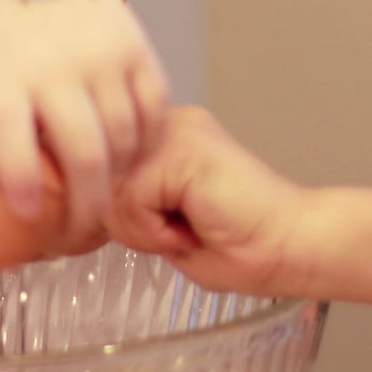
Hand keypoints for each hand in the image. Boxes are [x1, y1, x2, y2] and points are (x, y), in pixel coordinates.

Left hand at [0, 0, 167, 244]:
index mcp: (2, 75)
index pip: (12, 136)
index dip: (21, 181)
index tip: (27, 218)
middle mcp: (57, 64)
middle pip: (83, 151)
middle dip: (84, 208)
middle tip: (75, 238)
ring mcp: (104, 56)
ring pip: (124, 139)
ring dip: (117, 182)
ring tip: (100, 205)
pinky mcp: (139, 50)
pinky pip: (154, 115)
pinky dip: (144, 149)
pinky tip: (128, 166)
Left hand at [106, 105, 304, 295]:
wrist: (292, 248)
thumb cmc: (241, 246)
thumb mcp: (160, 227)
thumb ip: (123, 208)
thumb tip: (79, 209)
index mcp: (162, 138)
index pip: (100, 172)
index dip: (115, 215)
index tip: (160, 235)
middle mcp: (166, 123)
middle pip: (99, 180)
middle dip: (129, 224)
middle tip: (179, 236)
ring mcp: (176, 131)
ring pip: (111, 191)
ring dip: (143, 230)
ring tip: (189, 232)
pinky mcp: (184, 150)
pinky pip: (130, 198)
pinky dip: (154, 229)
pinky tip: (193, 231)